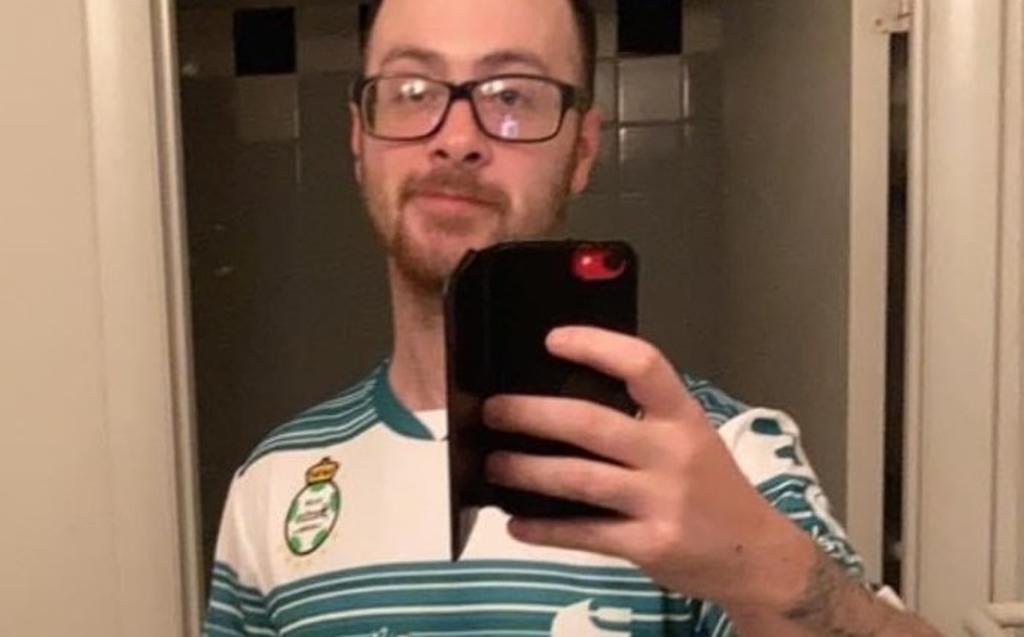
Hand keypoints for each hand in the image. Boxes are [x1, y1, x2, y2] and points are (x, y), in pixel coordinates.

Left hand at [482, 325, 816, 610]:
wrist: (755, 555)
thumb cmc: (712, 488)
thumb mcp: (692, 438)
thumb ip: (642, 419)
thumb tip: (562, 397)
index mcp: (683, 417)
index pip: (643, 365)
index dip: (596, 346)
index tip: (552, 339)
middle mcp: (673, 453)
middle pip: (592, 424)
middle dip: (533, 415)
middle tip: (494, 411)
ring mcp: (662, 501)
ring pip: (580, 480)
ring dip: (527, 471)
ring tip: (493, 465)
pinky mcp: (650, 545)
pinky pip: (586, 534)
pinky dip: (545, 529)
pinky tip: (516, 524)